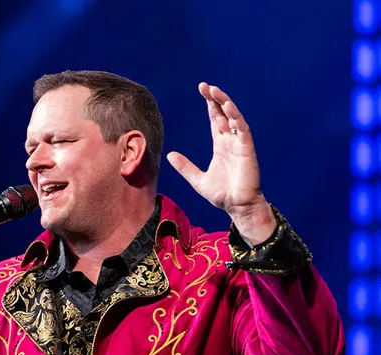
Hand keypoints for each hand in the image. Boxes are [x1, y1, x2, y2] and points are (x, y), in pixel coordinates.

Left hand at [167, 82, 275, 243]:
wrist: (237, 207)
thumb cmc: (222, 194)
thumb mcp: (197, 180)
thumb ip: (185, 167)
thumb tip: (170, 154)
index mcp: (220, 146)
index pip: (215, 120)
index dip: (210, 105)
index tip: (202, 91)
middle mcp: (230, 141)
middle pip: (223, 115)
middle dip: (215, 99)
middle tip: (205, 85)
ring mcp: (240, 144)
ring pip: (233, 118)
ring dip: (225, 103)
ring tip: (215, 90)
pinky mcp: (247, 149)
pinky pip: (243, 129)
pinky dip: (236, 117)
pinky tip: (228, 106)